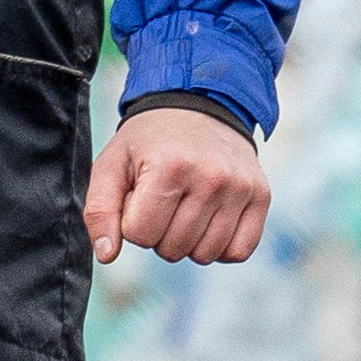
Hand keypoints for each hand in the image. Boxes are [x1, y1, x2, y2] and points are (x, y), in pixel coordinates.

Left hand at [84, 106, 268, 268]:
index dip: (132, 222)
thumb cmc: (151, 141)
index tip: (140, 198)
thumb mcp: (112, 164)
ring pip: (204, 255)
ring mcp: (239, 188)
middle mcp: (210, 177)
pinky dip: (220, 247)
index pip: (139, 234)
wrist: (200, 105)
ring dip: (188, 242)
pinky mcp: (261, 196)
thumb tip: (106, 255)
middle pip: (172, 248)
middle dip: (159, 233)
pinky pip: (238, 251)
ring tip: (186, 207)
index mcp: (169, 166)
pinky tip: (209, 221)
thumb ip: (100, 210)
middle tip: (164, 200)